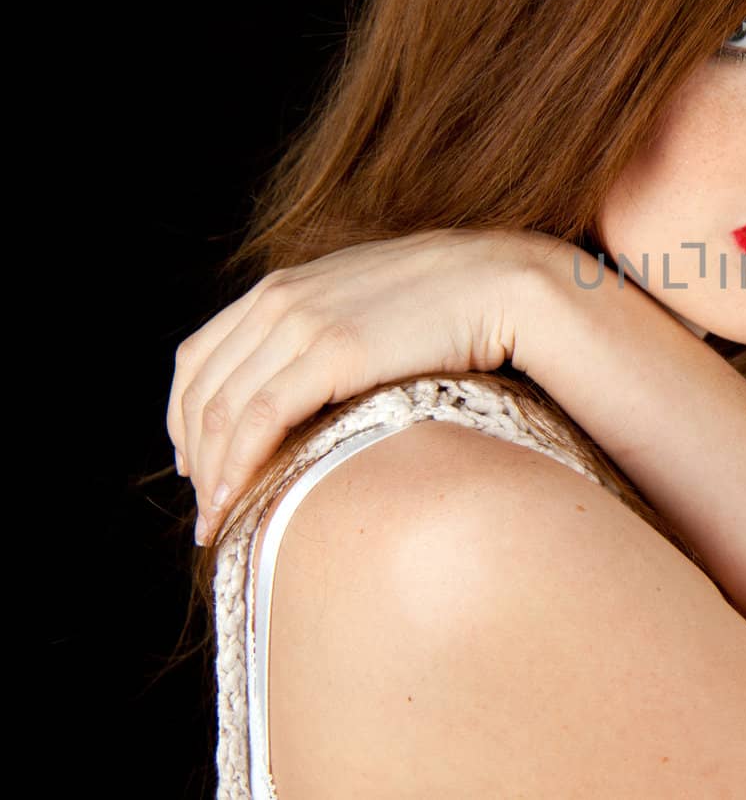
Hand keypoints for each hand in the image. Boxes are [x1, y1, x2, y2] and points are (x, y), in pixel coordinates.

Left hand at [168, 228, 568, 542]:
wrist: (504, 282)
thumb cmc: (452, 304)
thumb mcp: (368, 307)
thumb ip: (331, 333)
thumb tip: (320, 389)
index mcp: (283, 287)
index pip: (199, 358)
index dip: (184, 419)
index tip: (200, 465)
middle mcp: (280, 300)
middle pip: (200, 390)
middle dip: (194, 457)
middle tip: (208, 509)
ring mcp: (303, 322)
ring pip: (221, 410)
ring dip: (211, 473)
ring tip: (220, 520)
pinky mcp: (331, 351)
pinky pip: (259, 417)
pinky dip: (236, 464)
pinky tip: (237, 498)